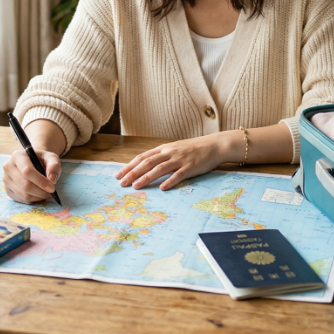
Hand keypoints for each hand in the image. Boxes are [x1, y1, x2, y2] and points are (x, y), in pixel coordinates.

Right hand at [2, 148, 61, 203]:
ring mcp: (6, 179)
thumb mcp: (51, 158)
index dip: (40, 181)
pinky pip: (21, 199)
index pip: (27, 171)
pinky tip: (39, 194)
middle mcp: (8, 167)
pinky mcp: (7, 190)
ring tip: (46, 193)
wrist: (33, 162)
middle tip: (51, 193)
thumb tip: (52, 179)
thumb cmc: (42, 160)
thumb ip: (54, 166)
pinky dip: (33, 200)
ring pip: (23, 194)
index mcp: (18, 156)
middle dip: (41, 191)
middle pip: (25, 185)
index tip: (52, 188)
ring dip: (38, 197)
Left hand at [115, 133, 238, 190]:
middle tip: (122, 183)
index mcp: (164, 149)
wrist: (214, 145)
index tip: (118, 175)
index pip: (142, 157)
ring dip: (146, 178)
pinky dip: (170, 181)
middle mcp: (169, 153)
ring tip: (136, 186)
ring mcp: (179, 159)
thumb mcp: (175, 149)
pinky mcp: (190, 167)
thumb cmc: (193, 149)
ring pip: (159, 169)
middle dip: (133, 173)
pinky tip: (162, 188)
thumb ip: (162, 157)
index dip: (129, 166)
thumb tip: (146, 167)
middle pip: (147, 163)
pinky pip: (178, 175)